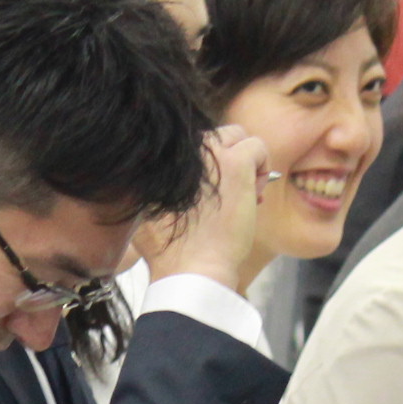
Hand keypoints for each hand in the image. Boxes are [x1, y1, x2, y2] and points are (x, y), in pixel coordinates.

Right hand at [143, 127, 277, 290]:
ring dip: (245, 162)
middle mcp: (183, 149)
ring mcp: (209, 153)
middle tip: (228, 196)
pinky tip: (254, 195)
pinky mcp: (236, 163)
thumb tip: (157, 183)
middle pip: (213, 137)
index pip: (191, 146)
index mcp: (161, 159)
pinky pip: (257, 146)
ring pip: (236, 135)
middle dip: (225, 161)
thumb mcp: (140, 215)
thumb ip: (149, 191)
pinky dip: (261, 166)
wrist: (190, 268)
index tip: (209, 196)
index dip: (205, 170)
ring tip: (244, 196)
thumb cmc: (169, 251)